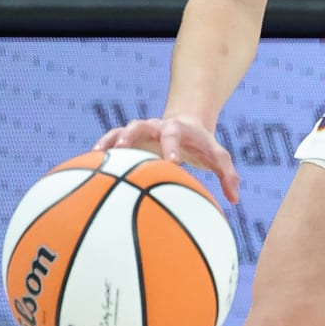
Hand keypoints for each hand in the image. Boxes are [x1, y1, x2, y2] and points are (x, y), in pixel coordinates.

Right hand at [93, 114, 240, 202]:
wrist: (187, 126)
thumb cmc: (203, 147)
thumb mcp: (217, 156)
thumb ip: (228, 175)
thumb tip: (235, 200)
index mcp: (179, 130)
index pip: (174, 135)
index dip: (171, 147)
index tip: (172, 162)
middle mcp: (157, 127)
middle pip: (142, 125)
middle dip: (133, 136)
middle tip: (124, 150)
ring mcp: (141, 131)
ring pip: (123, 129)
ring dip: (112, 140)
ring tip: (99, 153)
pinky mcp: (129, 138)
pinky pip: (111, 138)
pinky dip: (102, 146)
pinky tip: (89, 160)